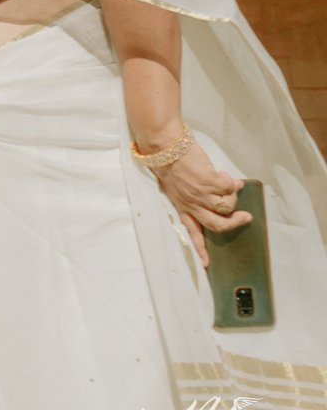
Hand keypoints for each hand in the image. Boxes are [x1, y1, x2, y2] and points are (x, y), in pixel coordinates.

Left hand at [151, 139, 249, 267]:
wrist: (163, 145)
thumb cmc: (167, 161)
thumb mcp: (175, 184)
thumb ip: (193, 194)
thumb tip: (217, 196)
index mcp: (181, 206)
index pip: (191, 232)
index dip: (200, 249)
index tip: (206, 265)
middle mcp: (191, 203)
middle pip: (217, 224)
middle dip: (235, 223)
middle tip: (245, 217)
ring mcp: (200, 193)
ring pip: (227, 205)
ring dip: (232, 195)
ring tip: (229, 185)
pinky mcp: (208, 181)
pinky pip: (228, 187)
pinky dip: (231, 182)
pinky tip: (224, 175)